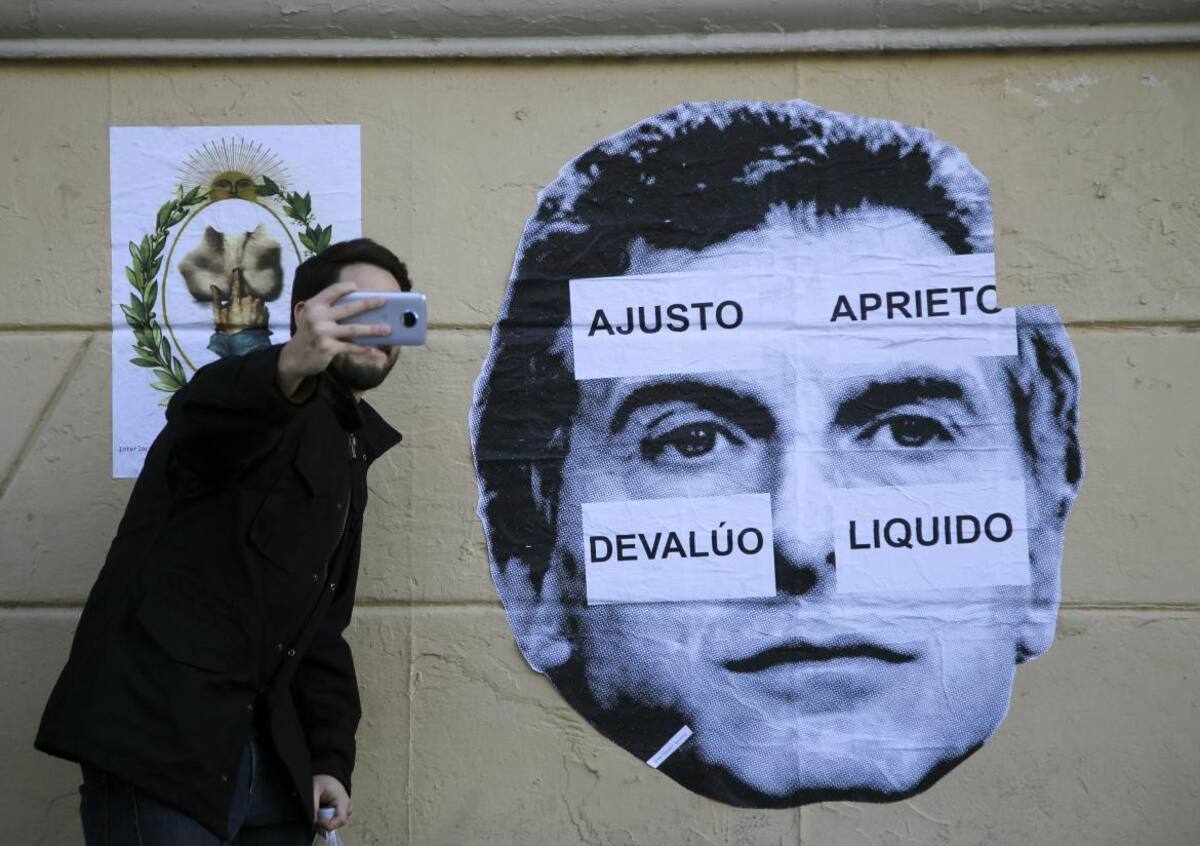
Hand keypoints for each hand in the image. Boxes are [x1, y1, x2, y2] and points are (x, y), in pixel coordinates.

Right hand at [210, 268, 268, 331]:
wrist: (245, 344)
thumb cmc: (229, 330)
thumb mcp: (218, 316)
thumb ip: (216, 300)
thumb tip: (214, 287)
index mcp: (237, 302)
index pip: (236, 285)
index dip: (236, 276)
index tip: (237, 269)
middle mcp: (250, 302)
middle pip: (247, 294)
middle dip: (244, 299)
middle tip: (239, 311)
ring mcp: (259, 308)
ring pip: (255, 300)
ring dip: (252, 305)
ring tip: (247, 316)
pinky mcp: (266, 313)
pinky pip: (262, 307)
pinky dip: (258, 310)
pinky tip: (253, 319)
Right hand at [277, 281, 388, 400]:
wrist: (293, 358)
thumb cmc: (309, 336)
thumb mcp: (312, 319)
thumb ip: (329, 312)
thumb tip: (361, 312)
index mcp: (314, 306)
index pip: (333, 290)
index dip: (346, 287)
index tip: (359, 287)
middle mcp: (317, 317)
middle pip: (349, 308)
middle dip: (369, 304)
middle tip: (384, 301)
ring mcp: (322, 333)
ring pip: (354, 329)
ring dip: (373, 330)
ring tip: (388, 330)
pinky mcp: (327, 348)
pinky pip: (351, 347)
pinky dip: (364, 348)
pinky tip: (374, 349)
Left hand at [312, 773, 350, 830]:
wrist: (329, 776)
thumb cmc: (324, 781)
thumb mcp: (315, 790)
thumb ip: (313, 806)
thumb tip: (313, 821)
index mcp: (343, 800)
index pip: (341, 819)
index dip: (328, 824)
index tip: (316, 821)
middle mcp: (348, 807)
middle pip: (337, 823)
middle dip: (325, 822)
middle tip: (315, 814)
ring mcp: (346, 810)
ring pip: (336, 823)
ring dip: (325, 820)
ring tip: (319, 810)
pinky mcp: (343, 812)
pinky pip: (335, 821)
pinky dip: (327, 819)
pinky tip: (322, 811)